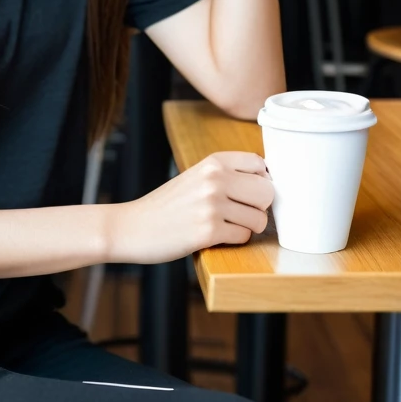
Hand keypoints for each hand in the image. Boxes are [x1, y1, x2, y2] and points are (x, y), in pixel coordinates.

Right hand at [106, 151, 273, 264]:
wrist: (133, 226)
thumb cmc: (166, 206)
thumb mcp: (195, 177)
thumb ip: (226, 175)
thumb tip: (267, 181)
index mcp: (212, 162)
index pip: (259, 164)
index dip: (261, 181)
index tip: (251, 192)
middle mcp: (214, 179)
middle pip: (266, 192)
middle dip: (260, 207)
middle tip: (243, 213)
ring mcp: (211, 205)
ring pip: (259, 218)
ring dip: (248, 227)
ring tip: (227, 226)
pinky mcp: (208, 231)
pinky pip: (243, 236)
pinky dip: (234, 240)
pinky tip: (216, 236)